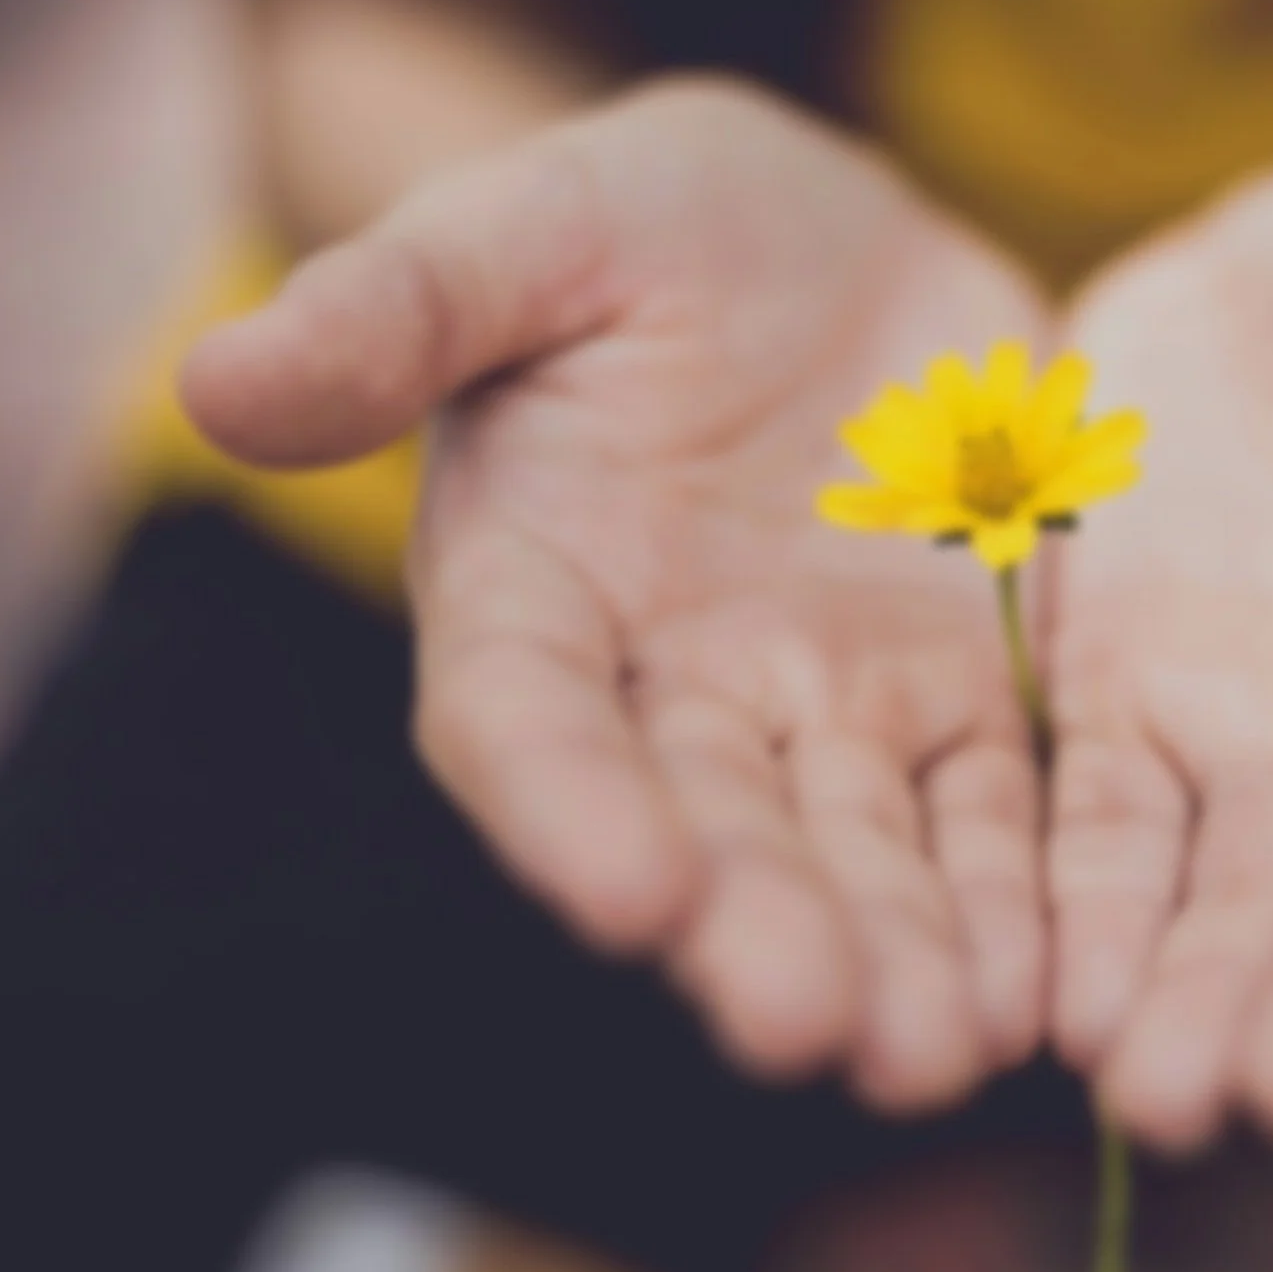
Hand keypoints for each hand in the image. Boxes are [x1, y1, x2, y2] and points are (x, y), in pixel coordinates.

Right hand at [182, 80, 1050, 1110]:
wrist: (827, 236)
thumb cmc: (646, 220)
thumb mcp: (533, 223)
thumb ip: (401, 304)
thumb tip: (215, 375)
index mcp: (535, 585)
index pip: (526, 717)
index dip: (568, 807)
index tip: (630, 894)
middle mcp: (672, 684)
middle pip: (709, 827)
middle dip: (759, 928)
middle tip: (815, 1027)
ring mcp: (826, 703)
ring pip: (861, 849)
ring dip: (901, 953)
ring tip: (945, 1050)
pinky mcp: (962, 693)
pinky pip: (993, 809)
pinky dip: (1021, 896)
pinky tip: (1057, 983)